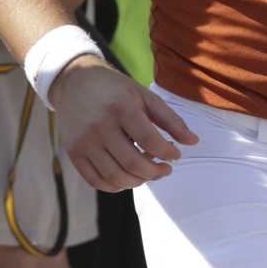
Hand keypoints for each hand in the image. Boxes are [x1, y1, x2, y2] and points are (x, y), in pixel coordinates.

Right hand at [50, 57, 198, 190]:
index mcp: (120, 108)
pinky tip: (127, 176)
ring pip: (116, 177)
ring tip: (147, 171)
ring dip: (138, 181)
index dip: (169, 154)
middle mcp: (99, 126)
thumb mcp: (144, 96)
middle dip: (156, 172)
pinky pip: (96, 181)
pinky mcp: (73, 152)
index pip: (151, 142)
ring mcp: (83, 141)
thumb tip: (193, 143)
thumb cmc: (115, 89)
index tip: (175, 155)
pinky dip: (116, 186)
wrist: (73, 81)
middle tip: (165, 169)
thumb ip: (170, 119)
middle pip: (133, 164)